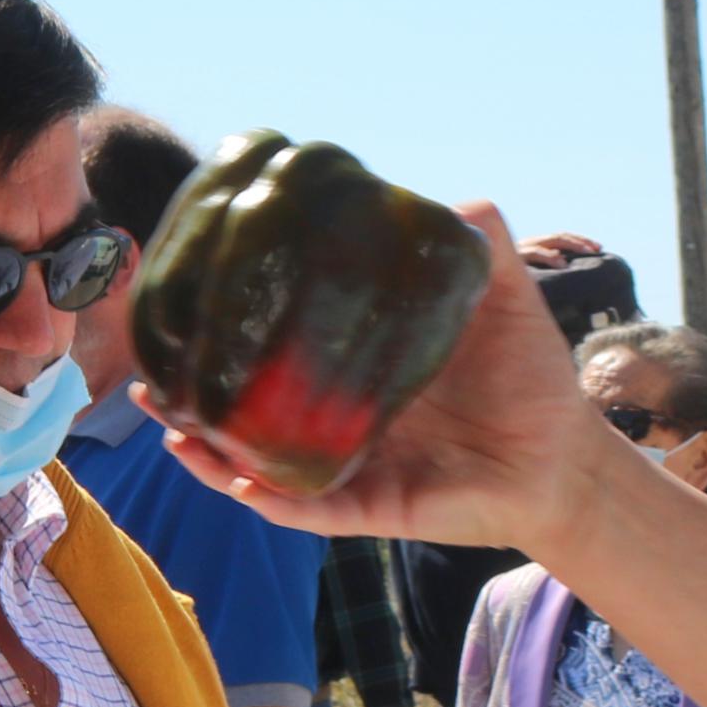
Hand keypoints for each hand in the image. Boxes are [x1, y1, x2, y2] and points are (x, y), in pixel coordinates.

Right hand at [163, 205, 623, 553]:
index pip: (273, 345)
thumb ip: (479, 244)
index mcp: (348, 364)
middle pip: (242, 410)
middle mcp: (332, 416)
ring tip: (168, 423)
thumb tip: (452, 198)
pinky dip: (267, 496)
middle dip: (187, 395)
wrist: (562, 460)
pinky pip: (302, 508)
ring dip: (206, 451)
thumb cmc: (529, 377)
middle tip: (144, 371)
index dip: (224, 326)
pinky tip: (235, 476)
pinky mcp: (364, 508)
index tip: (182, 294)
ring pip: (254, 464)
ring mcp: (342, 465)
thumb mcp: (501, 296)